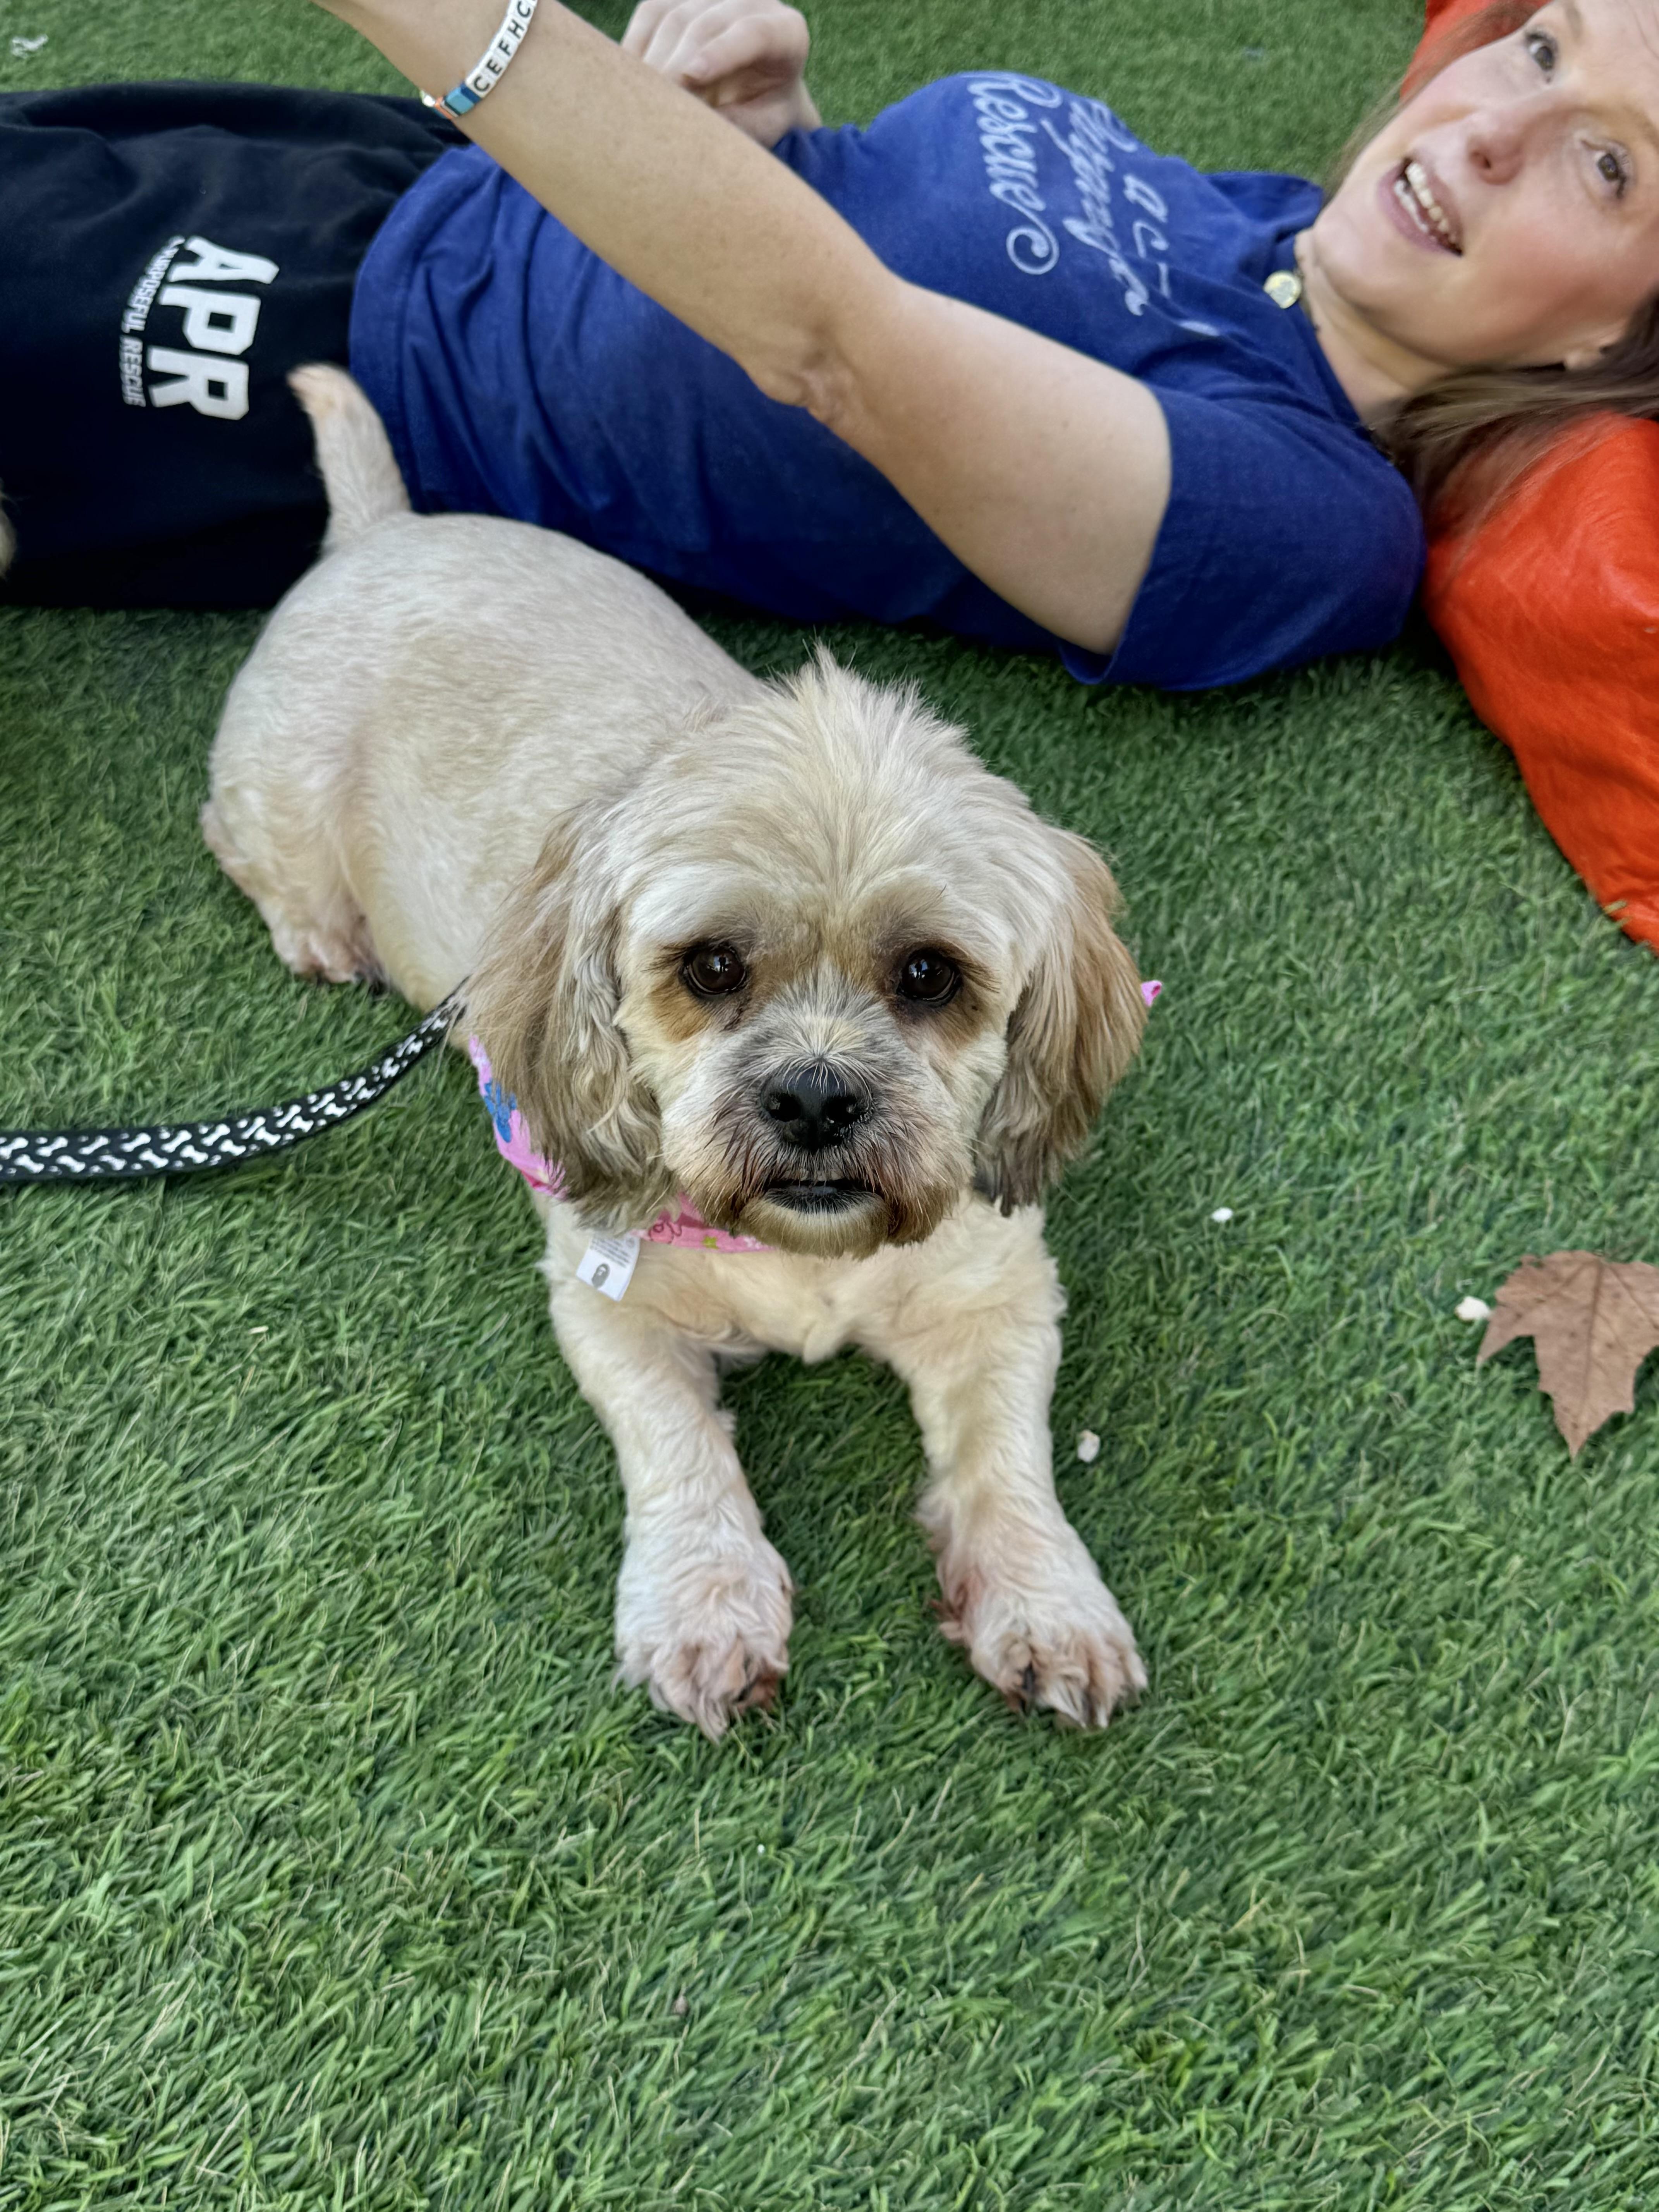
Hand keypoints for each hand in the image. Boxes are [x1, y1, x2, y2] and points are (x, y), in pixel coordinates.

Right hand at [622, 0, 819, 146]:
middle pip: (705, 24)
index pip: (753, 33)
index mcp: (785, 32)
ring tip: (645, 100)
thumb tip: (692, 124)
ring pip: (674, 16)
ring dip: (654, 60)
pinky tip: (635, 79)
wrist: (755, 91)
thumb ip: (739, 122)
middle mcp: (752, 2)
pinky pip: (651, 13)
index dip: (720, 53)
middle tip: (656, 104)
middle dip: (676, 64)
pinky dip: (638, 47)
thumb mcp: (762, 125)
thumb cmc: (762, 113)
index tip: (691, 77)